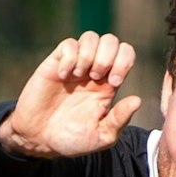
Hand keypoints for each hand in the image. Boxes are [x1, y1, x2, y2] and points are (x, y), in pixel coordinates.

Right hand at [0, 31, 142, 159]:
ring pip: (90, 37)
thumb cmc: (70, 139)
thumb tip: (137, 100)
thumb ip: (119, 120)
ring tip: (79, 75)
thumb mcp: (100, 137)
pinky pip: (68, 45)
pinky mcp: (55, 64)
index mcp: (107, 84)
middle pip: (111, 40)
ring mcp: (74, 65)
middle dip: (107, 56)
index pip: (126, 54)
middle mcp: (93, 70)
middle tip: (96, 77)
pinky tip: (62, 75)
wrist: (38, 139)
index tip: (113, 82)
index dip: (124, 61)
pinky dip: (68, 58)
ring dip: (89, 54)